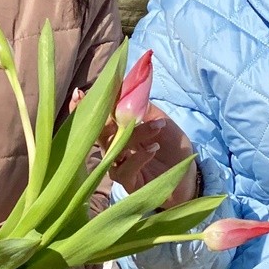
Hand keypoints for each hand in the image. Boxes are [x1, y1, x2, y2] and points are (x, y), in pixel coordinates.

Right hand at [70, 87, 196, 204]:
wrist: (188, 172)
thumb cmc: (171, 145)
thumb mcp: (161, 119)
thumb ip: (144, 106)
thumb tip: (130, 86)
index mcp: (117, 130)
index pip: (97, 117)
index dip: (84, 106)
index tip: (79, 93)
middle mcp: (112, 148)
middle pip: (98, 133)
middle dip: (101, 119)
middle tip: (117, 108)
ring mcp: (118, 166)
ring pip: (114, 149)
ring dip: (135, 134)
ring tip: (157, 126)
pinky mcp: (127, 182)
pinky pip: (124, 170)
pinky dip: (138, 157)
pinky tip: (153, 149)